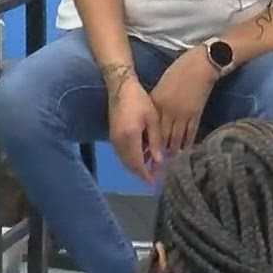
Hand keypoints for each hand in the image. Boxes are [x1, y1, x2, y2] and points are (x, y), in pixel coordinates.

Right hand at [103, 64, 162, 183]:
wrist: (120, 88)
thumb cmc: (139, 100)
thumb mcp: (152, 119)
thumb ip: (155, 141)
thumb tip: (160, 161)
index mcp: (130, 138)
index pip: (137, 164)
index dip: (146, 175)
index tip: (154, 183)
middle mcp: (119, 142)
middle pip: (129, 165)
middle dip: (141, 173)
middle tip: (155, 177)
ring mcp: (114, 140)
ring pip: (125, 161)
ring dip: (136, 167)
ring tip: (151, 168)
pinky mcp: (113, 136)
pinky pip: (122, 154)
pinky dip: (132, 159)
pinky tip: (142, 156)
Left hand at [149, 48, 217, 161]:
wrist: (200, 66)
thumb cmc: (178, 72)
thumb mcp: (161, 87)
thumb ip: (156, 104)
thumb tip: (153, 119)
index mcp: (157, 103)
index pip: (151, 127)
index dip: (148, 141)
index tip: (144, 153)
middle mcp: (168, 111)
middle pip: (162, 136)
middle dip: (159, 151)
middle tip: (155, 163)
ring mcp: (183, 114)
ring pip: (176, 137)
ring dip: (173, 150)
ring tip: (170, 161)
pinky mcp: (196, 114)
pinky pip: (191, 133)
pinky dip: (187, 143)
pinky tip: (185, 151)